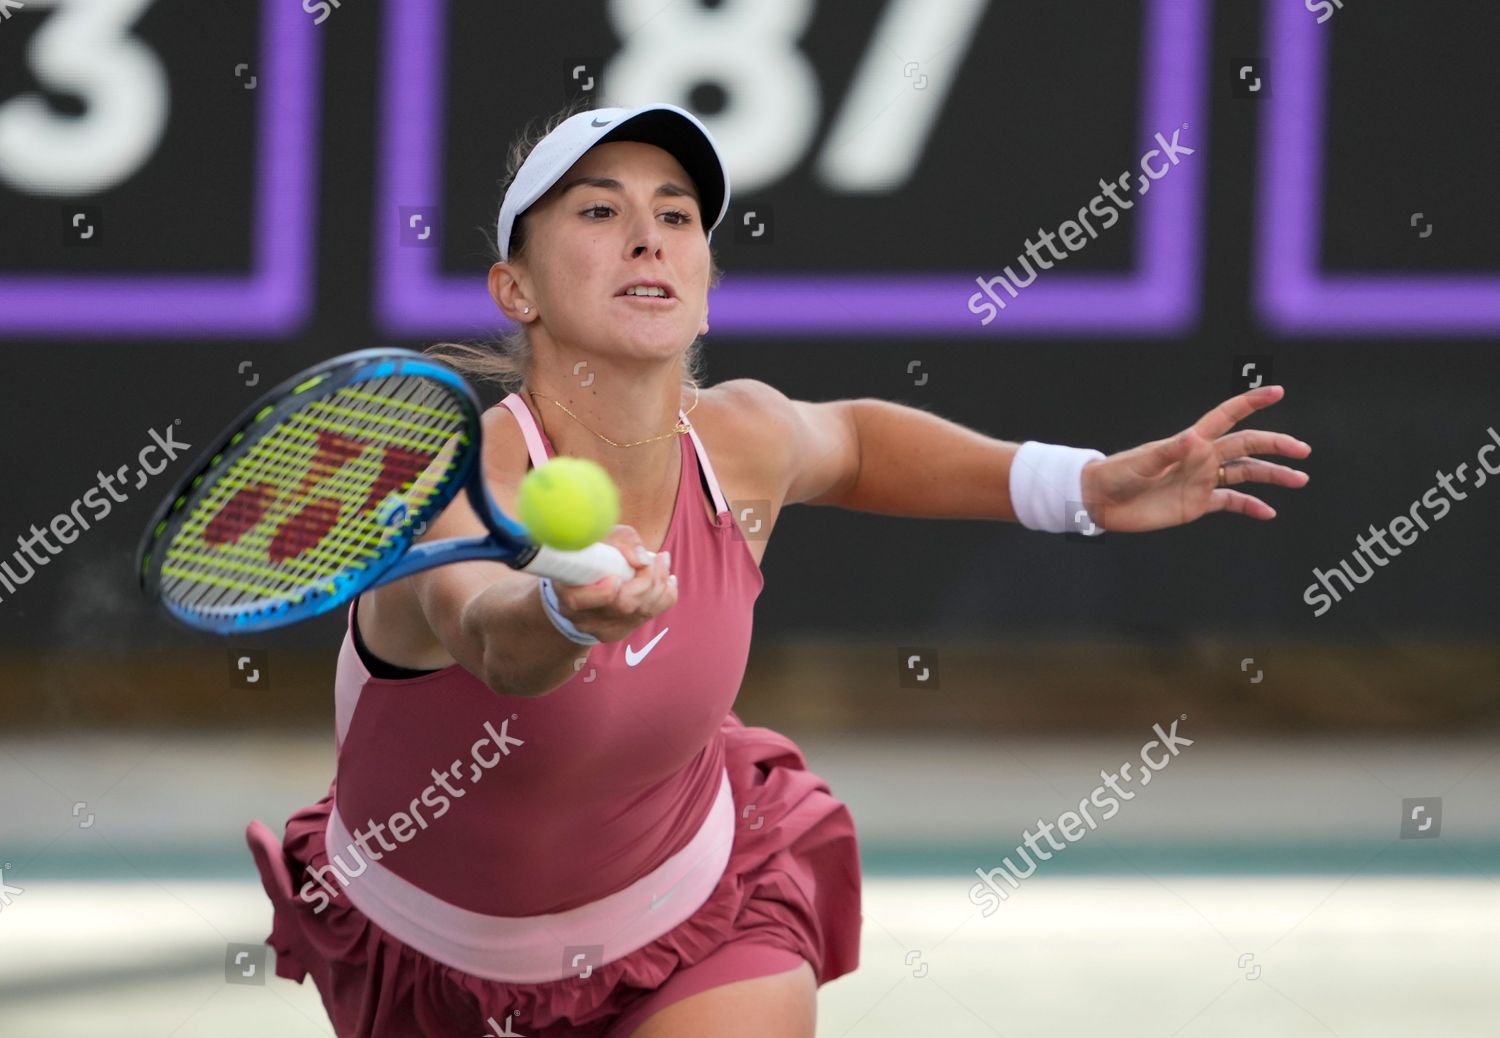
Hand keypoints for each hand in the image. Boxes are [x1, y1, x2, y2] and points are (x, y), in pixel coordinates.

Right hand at [549, 525, 677, 641]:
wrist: (588, 578)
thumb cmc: (592, 552)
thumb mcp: (601, 537)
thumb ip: (620, 541)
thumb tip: (641, 559)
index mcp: (567, 593)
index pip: (579, 602)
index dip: (602, 591)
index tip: (617, 576)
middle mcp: (582, 618)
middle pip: (622, 606)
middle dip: (647, 579)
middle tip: (658, 556)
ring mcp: (603, 629)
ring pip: (641, 611)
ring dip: (660, 582)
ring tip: (662, 560)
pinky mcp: (621, 631)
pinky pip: (652, 615)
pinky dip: (665, 594)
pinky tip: (667, 579)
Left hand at [1079, 385, 1310, 532]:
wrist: (1102, 501)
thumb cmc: (1117, 474)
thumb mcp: (1142, 462)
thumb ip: (1169, 451)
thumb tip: (1194, 439)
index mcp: (1191, 442)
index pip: (1227, 416)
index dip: (1251, 402)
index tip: (1278, 391)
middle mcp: (1202, 458)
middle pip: (1246, 446)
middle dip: (1276, 445)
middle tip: (1303, 451)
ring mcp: (1202, 480)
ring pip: (1246, 474)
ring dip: (1273, 475)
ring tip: (1300, 479)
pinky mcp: (1197, 503)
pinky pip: (1231, 502)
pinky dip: (1251, 506)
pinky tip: (1269, 512)